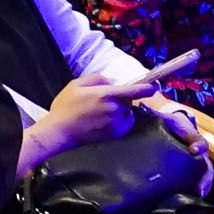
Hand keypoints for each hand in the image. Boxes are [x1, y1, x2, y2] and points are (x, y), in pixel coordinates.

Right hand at [25, 72, 157, 155]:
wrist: (60, 132)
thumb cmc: (65, 107)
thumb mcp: (76, 84)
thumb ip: (97, 78)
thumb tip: (112, 82)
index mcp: (106, 95)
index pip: (135, 91)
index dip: (147, 88)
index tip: (153, 86)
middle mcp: (114, 109)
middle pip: (129, 100)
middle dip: (121, 98)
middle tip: (104, 100)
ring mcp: (116, 123)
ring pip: (127, 112)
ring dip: (120, 110)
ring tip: (101, 112)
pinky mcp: (115, 134)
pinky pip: (125, 123)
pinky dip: (120, 120)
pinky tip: (104, 121)